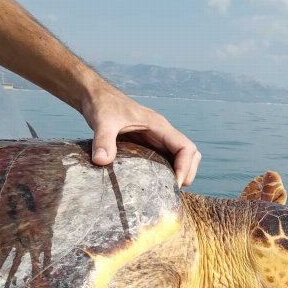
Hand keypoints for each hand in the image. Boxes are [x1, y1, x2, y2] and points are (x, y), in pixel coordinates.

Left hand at [81, 83, 200, 186]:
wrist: (96, 96)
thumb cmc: (103, 105)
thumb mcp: (102, 121)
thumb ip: (103, 140)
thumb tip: (101, 161)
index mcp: (159, 126)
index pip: (186, 147)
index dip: (185, 167)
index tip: (173, 184)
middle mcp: (163, 133)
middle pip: (191, 154)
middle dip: (187, 173)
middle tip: (172, 191)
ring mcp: (158, 140)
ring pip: (182, 158)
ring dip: (180, 173)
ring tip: (166, 190)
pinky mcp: (149, 146)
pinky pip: (168, 160)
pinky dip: (168, 173)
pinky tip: (155, 185)